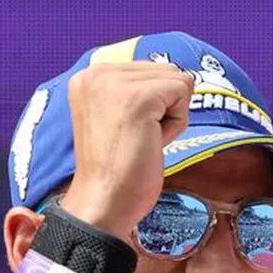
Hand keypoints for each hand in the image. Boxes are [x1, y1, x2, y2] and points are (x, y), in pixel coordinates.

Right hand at [59, 61, 194, 239]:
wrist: (104, 203)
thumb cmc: (116, 171)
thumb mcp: (116, 117)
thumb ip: (134, 92)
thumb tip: (179, 77)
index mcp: (89, 76)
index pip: (148, 70)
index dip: (151, 106)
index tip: (126, 134)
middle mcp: (97, 71)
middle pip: (165, 71)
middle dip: (163, 108)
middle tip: (136, 139)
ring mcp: (115, 82)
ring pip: (177, 81)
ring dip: (170, 116)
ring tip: (142, 140)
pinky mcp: (138, 97)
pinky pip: (184, 92)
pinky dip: (176, 124)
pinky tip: (151, 142)